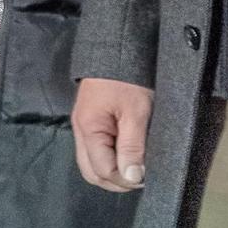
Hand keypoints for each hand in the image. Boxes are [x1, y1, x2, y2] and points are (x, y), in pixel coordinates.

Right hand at [73, 77, 153, 192]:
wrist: (118, 47)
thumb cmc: (128, 79)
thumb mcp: (136, 113)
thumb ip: (132, 147)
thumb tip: (132, 178)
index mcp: (88, 129)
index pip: (102, 170)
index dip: (125, 179)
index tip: (146, 175)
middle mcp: (80, 130)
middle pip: (91, 171)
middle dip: (115, 180)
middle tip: (140, 176)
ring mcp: (84, 125)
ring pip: (92, 162)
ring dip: (113, 170)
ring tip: (136, 166)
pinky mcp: (91, 120)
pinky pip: (95, 149)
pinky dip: (110, 157)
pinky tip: (127, 154)